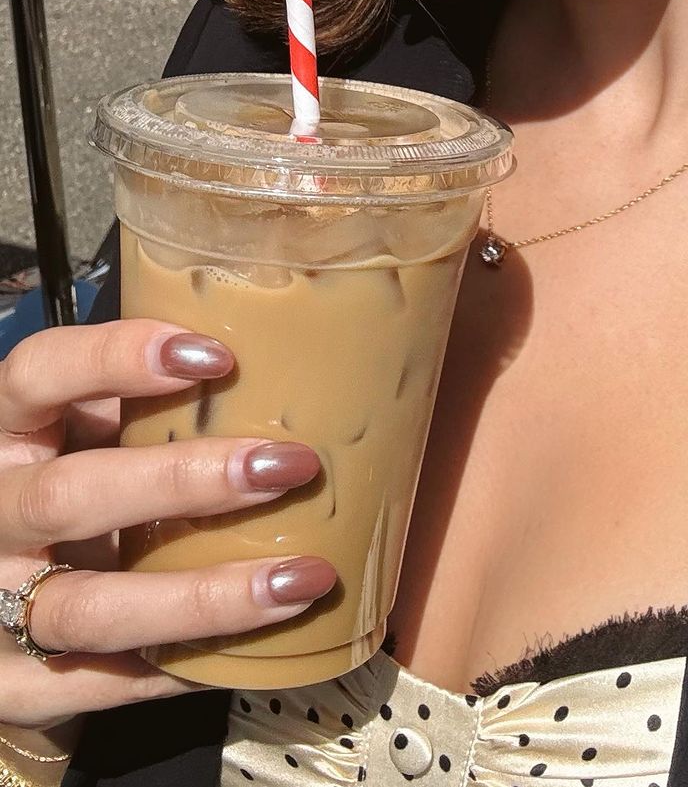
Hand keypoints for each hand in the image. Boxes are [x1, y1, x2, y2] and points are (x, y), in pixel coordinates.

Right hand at [0, 321, 334, 731]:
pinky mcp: (13, 686)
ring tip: (300, 578)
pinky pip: (103, 684)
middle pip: (70, 494)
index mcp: (9, 431)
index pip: (39, 374)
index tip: (217, 357)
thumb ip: (148, 407)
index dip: (116, 357)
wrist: (3, 602)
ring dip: (204, 596)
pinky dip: (181, 666)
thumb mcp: (87, 434)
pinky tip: (253, 648)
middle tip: (290, 466)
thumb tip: (285, 371)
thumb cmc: (73, 485)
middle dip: (184, 480)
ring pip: (91, 608)